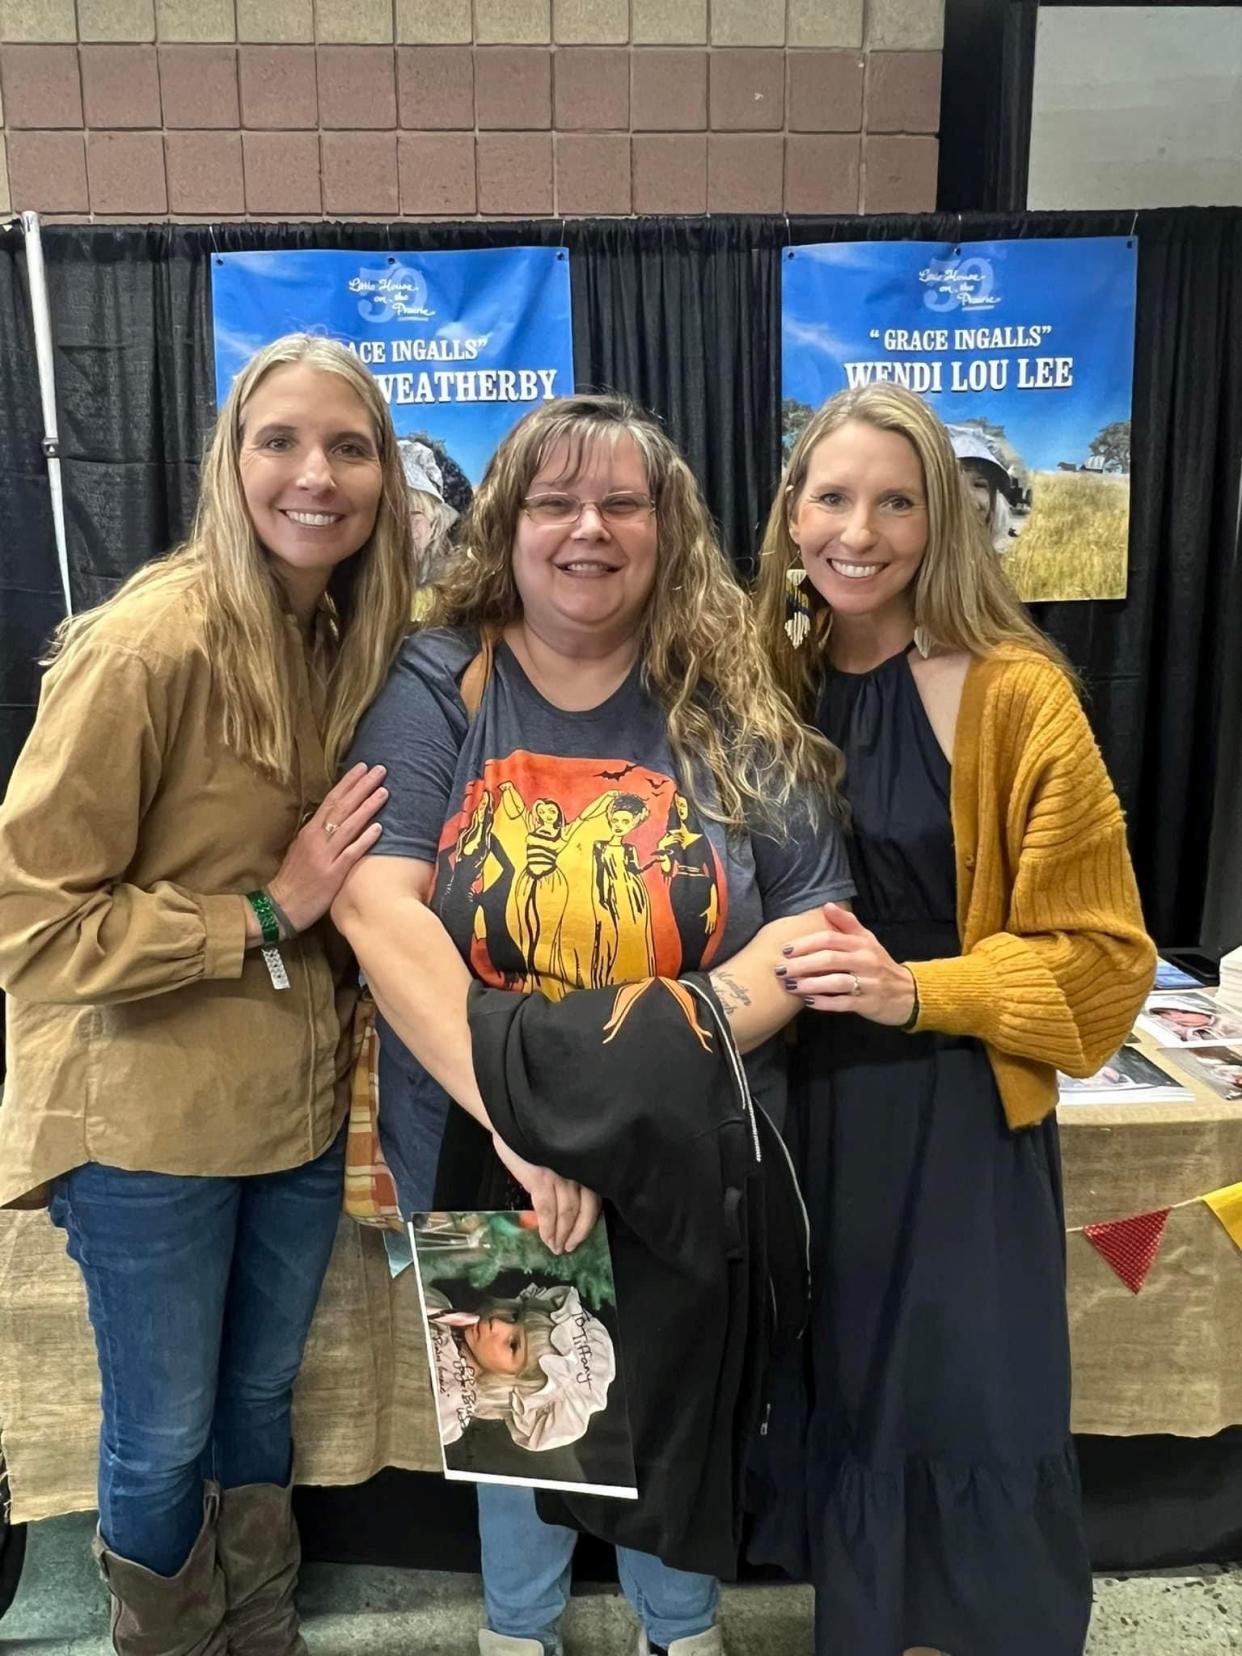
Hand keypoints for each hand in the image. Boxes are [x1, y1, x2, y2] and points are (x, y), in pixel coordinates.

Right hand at [268, 763, 387, 933]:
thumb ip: (317, 833)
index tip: (363, 768)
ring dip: (367, 807)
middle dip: (362, 787)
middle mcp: (317, 839)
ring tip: (384, 791)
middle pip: (342, 807)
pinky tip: (379, 828)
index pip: (331, 800)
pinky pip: (351, 853)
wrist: (280, 907)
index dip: (348, 783)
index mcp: (310, 831)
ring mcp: (325, 856)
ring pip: (349, 826)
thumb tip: (333, 818)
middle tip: (380, 769)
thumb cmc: (294, 879)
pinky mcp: (332, 874)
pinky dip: (364, 840)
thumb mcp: (301, 849)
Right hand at [492, 1133, 600, 1255]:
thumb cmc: (536, 1137)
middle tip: (568, 1249)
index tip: (578, 1239)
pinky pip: (547, 1211)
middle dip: (576, 1234)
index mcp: (584, 1165)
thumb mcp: (558, 1157)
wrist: (513, 1121)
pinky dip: (547, 1228)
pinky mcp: (541, 1179)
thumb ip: (566, 1176)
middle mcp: (577, 1171)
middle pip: (584, 1211)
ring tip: (556, 1248)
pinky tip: (546, 1239)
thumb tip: (565, 1206)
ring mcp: (560, 1175)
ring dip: (561, 1235)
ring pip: (566, 1214)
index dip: (586, 1224)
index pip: (594, 1201)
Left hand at [776, 902, 916, 1027]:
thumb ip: (847, 923)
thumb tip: (826, 905)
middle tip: (780, 969)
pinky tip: (808, 1001)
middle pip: (830, 959)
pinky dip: (824, 1002)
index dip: (806, 943)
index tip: (786, 950)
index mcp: (862, 943)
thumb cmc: (879, 964)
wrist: (908, 993)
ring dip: (810, 984)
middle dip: (802, 964)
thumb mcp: (867, 940)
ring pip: (835, 982)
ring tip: (791, 986)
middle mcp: (866, 961)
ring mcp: (868, 983)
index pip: (831, 939)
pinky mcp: (869, 1003)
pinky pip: (843, 1003)